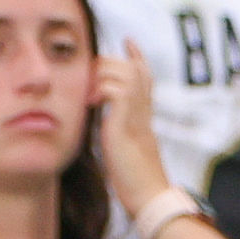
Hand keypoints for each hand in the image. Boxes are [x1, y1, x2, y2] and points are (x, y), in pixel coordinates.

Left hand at [92, 45, 174, 219]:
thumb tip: (105, 125)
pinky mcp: (127, 124)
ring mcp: (138, 116)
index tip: (129, 40)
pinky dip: (100, 90)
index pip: (145, 77)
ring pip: (124, 73)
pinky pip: (115, 90)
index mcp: (144, 116)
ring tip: (90, 95)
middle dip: (109, 63)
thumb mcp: (124, 149)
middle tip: (91, 75)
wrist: (149, 198)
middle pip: (134, 68)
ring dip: (102, 76)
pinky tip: (92, 104)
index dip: (137, 56)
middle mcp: (144, 111)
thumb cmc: (136, 182)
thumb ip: (118, 131)